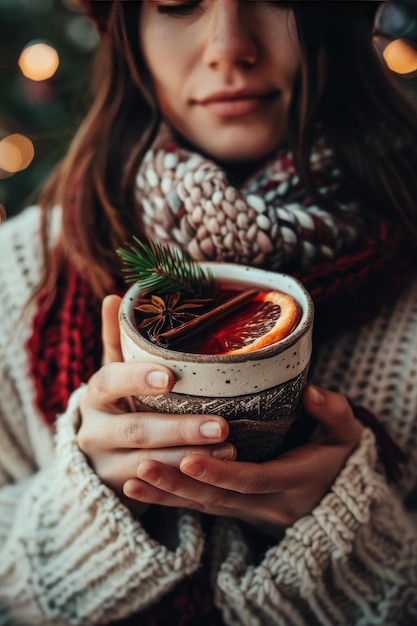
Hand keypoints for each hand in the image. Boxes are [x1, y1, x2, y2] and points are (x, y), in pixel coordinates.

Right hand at [77, 295, 234, 508]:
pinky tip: (216, 470)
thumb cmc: (117, 403)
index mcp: (95, 395)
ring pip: (147, 463)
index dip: (137, 378)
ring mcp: (104, 463)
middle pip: (135, 429)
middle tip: (221, 424)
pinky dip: (185, 480)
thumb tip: (114, 297)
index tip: (171, 376)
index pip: (109, 381)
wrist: (96, 453)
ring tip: (230, 447)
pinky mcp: (118, 489)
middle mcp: (93, 429)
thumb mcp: (115, 374)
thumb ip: (117, 341)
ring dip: (189, 457)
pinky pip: (154, 490)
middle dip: (179, 428)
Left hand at [124, 385, 362, 531]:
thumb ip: (334, 412)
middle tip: (141, 467)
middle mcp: (269, 504)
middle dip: (179, 485)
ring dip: (167, 495)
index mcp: (295, 482)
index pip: (254, 480)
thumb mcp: (346, 433)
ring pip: (204, 507)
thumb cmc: (338, 455)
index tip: (189, 456)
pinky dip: (171, 499)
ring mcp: (250, 511)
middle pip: (219, 498)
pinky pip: (201, 507)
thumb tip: (312, 392)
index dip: (221, 471)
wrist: (338, 495)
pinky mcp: (235, 509)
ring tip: (131, 481)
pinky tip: (138, 488)